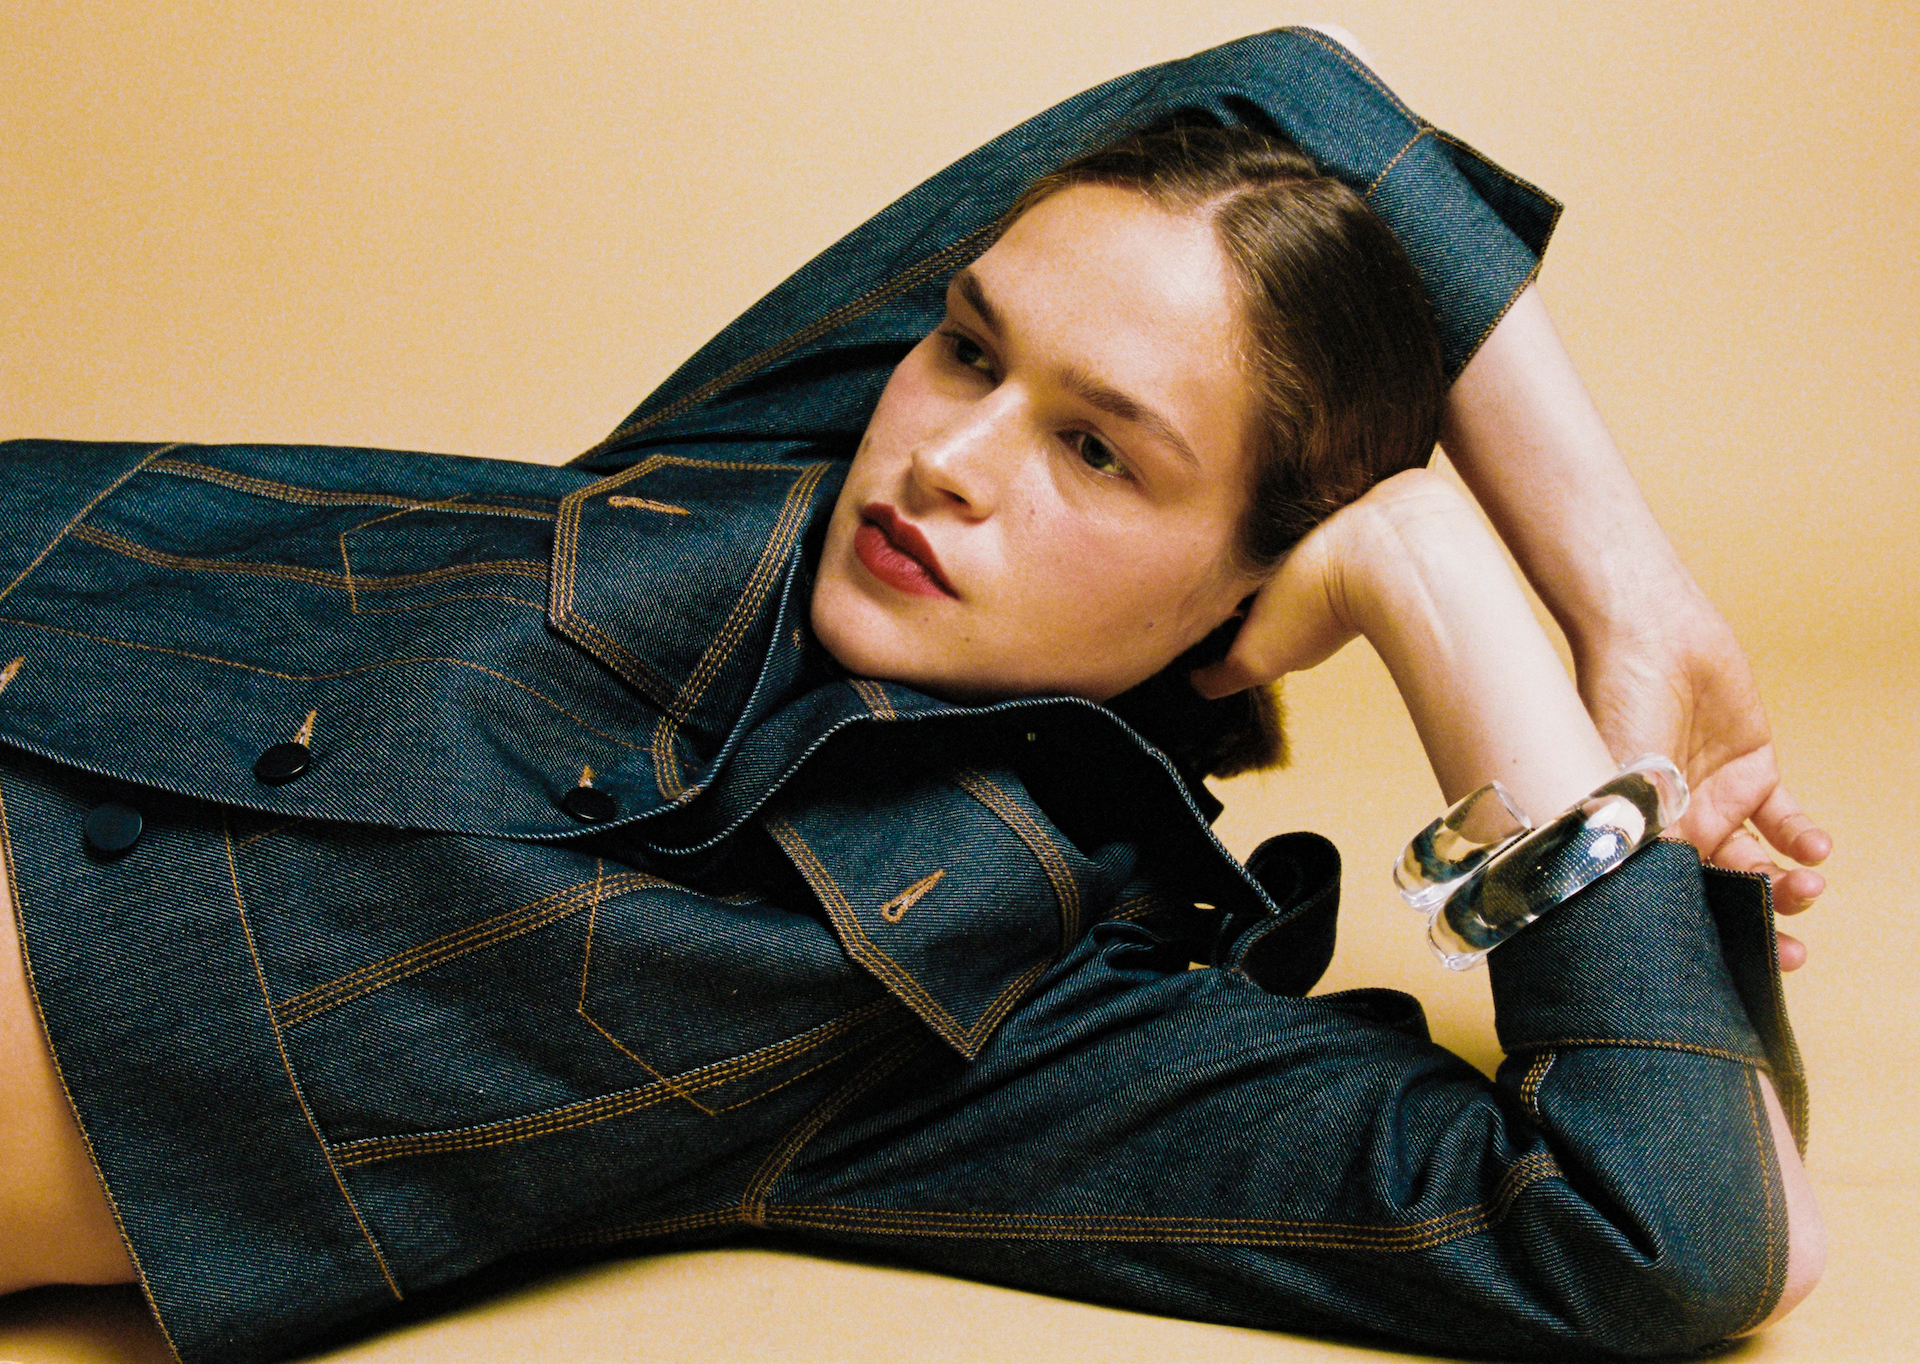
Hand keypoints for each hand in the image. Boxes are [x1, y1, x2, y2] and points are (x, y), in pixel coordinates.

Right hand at [1577, 595, 1829, 968]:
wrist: (1647, 637)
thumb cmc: (1610, 704)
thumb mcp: (1616, 784)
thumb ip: (1636, 842)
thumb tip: (1649, 905)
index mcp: (1636, 841)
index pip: (1675, 905)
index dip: (1711, 941)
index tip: (1744, 968)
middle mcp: (1676, 830)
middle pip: (1723, 893)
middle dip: (1759, 927)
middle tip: (1791, 953)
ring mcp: (1716, 800)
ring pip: (1759, 862)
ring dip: (1787, 884)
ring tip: (1806, 887)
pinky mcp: (1751, 769)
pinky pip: (1784, 818)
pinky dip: (1802, 837)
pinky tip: (1814, 849)